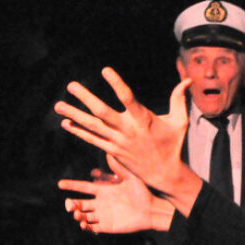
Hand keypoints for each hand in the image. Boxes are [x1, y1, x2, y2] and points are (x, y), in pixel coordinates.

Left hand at [55, 70, 189, 197]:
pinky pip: (93, 140)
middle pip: (103, 112)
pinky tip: (66, 123)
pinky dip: (78, 131)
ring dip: (74, 115)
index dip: (117, 84)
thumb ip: (179, 100)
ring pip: (93, 127)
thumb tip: (187, 80)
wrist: (166, 174)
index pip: (129, 99)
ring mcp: (119, 142)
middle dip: (86, 99)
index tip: (105, 70)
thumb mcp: (179, 122)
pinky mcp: (113, 151)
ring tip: (57, 105)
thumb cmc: (173, 145)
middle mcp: (129, 131)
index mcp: (144, 120)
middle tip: (71, 85)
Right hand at [59, 164, 170, 235]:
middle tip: (69, 204)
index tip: (60, 184)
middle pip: (79, 203)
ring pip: (83, 216)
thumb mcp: (131, 178)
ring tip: (77, 214)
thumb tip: (109, 153)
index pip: (82, 187)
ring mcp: (103, 215)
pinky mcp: (107, 226)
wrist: (152, 210)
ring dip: (77, 215)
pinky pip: (92, 227)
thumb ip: (119, 167)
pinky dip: (85, 226)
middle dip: (71, 204)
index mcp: (102, 190)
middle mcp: (100, 203)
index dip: (71, 185)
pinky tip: (83, 224)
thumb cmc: (143, 193)